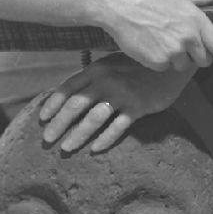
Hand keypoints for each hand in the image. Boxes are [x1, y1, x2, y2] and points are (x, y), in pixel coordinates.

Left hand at [38, 53, 199, 153]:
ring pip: (94, 118)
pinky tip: (95, 149)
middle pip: (76, 105)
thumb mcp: (112, 64)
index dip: (53, 104)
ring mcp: (122, 94)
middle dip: (59, 123)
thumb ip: (93, 77)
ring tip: (66, 148)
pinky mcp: (138, 107)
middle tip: (47, 140)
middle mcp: (106, 81)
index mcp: (96, 69)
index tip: (42, 119)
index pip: (68, 87)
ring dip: (78, 135)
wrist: (170, 64)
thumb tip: (71, 95)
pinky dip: (105, 139)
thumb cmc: (138, 66)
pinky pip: (118, 127)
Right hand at [97, 0, 212, 72]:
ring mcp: (173, 51)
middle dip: (196, 57)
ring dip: (176, 59)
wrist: (119, 7)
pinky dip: (159, 61)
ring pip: (183, 65)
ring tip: (161, 43)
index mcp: (196, 20)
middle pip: (203, 60)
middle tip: (183, 48)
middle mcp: (188, 38)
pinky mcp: (158, 62)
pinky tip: (150, 46)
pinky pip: (164, 67)